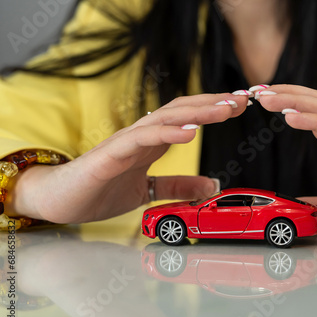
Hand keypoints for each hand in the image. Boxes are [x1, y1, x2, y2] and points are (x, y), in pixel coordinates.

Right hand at [8, 93, 248, 223]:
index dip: (212, 110)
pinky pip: (140, 139)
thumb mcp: (148, 190)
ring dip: (197, 112)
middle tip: (242, 100)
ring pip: (164, 119)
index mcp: (151, 142)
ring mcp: (125, 142)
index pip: (186, 118)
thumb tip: (211, 185)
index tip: (239, 106)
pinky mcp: (110, 155)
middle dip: (213, 104)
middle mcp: (141, 135)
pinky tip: (189, 131)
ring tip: (224, 110)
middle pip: (181, 111)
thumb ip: (177, 186)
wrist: (60, 201)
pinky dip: (166, 133)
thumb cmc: (100, 189)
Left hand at [257, 85, 316, 240]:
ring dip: (292, 100)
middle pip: (313, 104)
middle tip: (257, 91)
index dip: (287, 105)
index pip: (310, 116)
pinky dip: (311, 119)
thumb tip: (303, 207)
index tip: (263, 101)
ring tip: (266, 96)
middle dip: (284, 94)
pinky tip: (290, 115)